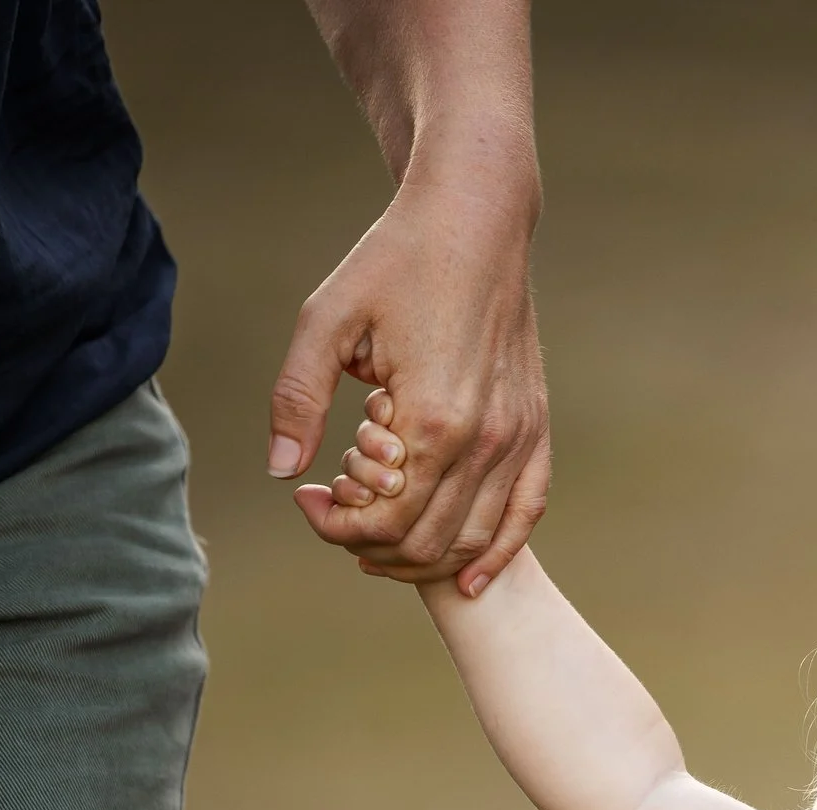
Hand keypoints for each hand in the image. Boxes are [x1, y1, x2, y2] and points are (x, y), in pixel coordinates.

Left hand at [269, 173, 548, 596]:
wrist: (474, 222)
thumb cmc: (394, 263)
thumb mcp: (325, 321)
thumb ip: (297, 399)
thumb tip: (281, 473)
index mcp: (432, 417)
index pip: (383, 519)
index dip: (334, 527)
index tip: (306, 498)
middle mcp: (485, 438)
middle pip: (426, 540)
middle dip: (369, 544)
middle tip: (334, 511)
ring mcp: (518, 437)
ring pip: (472, 538)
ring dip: (419, 552)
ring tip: (377, 530)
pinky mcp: (535, 428)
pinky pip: (525, 512)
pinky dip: (496, 552)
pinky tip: (468, 579)